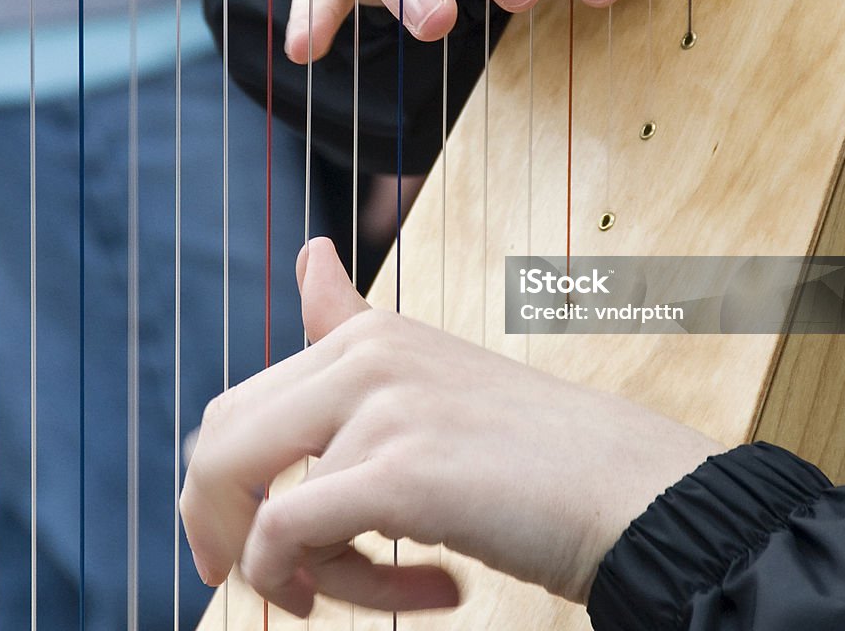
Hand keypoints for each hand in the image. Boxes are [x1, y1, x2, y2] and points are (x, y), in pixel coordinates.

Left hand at [180, 238, 722, 615]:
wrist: (626, 486)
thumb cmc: (528, 450)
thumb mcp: (427, 376)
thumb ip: (351, 324)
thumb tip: (310, 250)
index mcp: (365, 336)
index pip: (234, 413)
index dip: (217, 493)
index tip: (243, 550)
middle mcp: (363, 357)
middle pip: (219, 454)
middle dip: (225, 535)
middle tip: (286, 594)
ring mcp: (381, 407)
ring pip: (265, 517)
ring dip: (319, 580)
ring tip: (393, 591)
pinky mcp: (401, 471)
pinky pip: (289, 542)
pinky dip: (332, 591)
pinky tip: (437, 591)